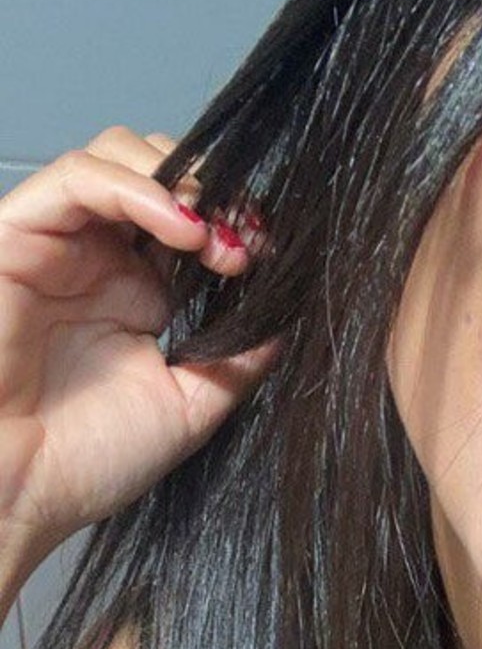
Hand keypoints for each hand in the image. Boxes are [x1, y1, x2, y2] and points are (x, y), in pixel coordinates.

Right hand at [0, 125, 281, 563]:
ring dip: (182, 182)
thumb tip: (289, 321)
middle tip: (250, 239)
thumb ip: (238, 362)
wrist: (19, 492)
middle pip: (163, 172)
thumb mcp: (188, 409)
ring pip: (120, 155)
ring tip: (216, 235)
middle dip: (217, 194)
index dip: (237, 223)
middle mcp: (101, 259)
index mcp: (139, 294)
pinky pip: (79, 178)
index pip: (195, 221)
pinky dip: (136, 187)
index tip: (272, 255)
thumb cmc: (86, 462)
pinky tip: (182, 227)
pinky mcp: (21, 235)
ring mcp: (62, 244)